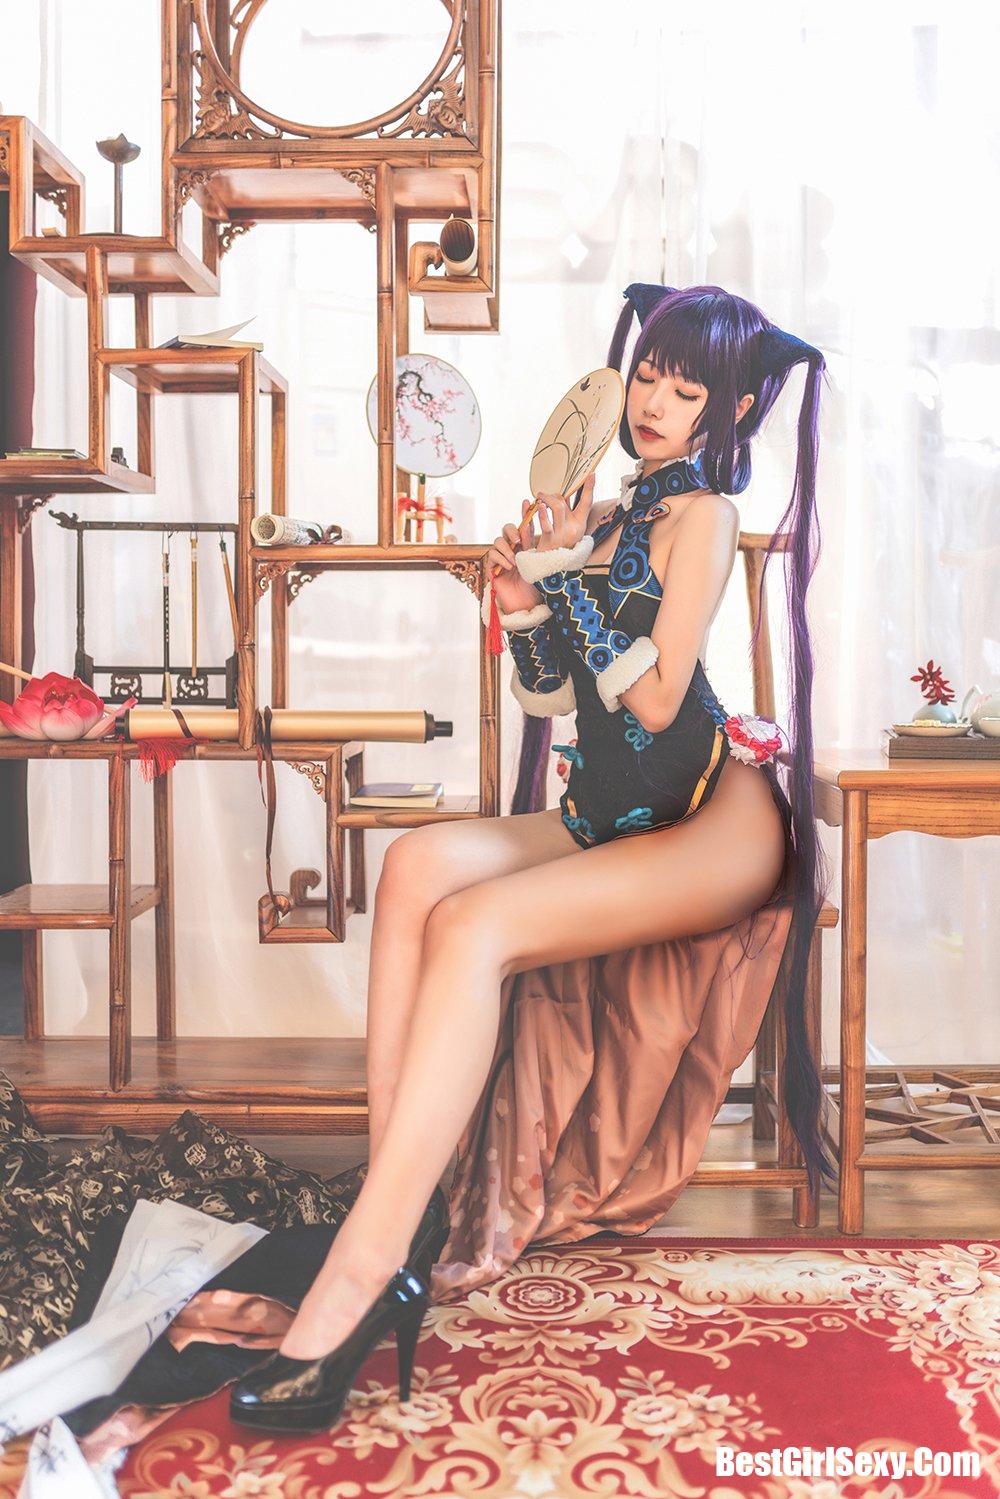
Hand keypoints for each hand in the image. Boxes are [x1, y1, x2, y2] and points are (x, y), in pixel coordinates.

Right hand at [485, 499, 542, 613]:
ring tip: (515, 562)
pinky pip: (492, 555)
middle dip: (512, 531)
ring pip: (498, 541)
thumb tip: (552, 529)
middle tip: (519, 540)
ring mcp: (501, 557)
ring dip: (507, 550)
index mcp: (526, 547)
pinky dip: (501, 559)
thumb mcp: (542, 565)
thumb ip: (542, 548)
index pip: (524, 526)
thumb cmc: (535, 587)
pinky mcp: (492, 567)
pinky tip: (509, 567)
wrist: (524, 605)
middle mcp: (512, 549)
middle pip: (507, 529)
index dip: (525, 513)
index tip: (528, 501)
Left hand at [535, 472, 595, 552]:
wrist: (553, 570)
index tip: (591, 473)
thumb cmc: (559, 546)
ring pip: (557, 507)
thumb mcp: (568, 528)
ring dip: (547, 499)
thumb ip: (567, 511)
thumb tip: (565, 493)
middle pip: (565, 503)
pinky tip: (538, 507)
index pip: (587, 503)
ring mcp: (562, 535)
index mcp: (580, 524)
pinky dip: (541, 513)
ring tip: (539, 497)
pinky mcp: (550, 541)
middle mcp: (573, 529)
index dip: (589, 488)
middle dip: (553, 495)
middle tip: (544, 494)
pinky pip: (546, 524)